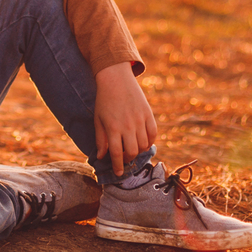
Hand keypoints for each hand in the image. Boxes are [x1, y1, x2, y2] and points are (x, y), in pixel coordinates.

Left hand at [94, 62, 157, 176]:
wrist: (116, 79)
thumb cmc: (104, 100)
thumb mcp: (98, 120)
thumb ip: (100, 139)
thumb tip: (101, 157)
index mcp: (113, 128)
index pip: (116, 154)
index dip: (118, 166)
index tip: (118, 173)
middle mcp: (128, 126)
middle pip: (132, 152)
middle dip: (128, 160)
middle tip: (124, 159)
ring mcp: (140, 120)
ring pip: (144, 145)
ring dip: (138, 151)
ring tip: (132, 149)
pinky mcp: (148, 114)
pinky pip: (153, 134)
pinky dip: (149, 141)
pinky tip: (143, 141)